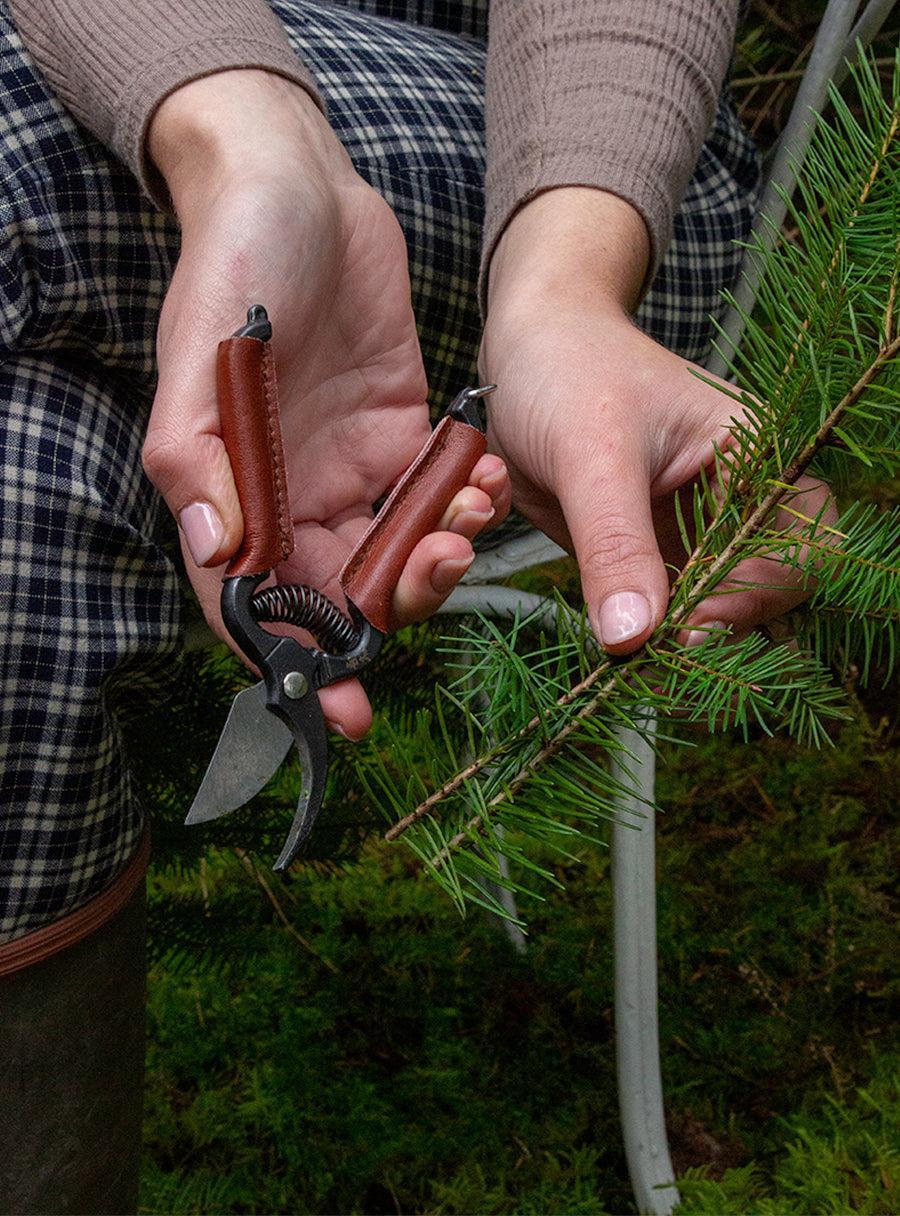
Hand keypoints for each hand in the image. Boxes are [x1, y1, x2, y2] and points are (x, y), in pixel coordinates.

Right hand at [142, 71, 509, 734]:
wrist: (299, 186)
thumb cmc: (234, 264)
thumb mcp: (205, 358)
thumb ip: (201, 462)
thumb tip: (218, 556)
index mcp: (232, 497)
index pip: (260, 606)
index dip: (300, 664)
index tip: (348, 708)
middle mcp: (291, 498)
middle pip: (343, 591)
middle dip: (397, 598)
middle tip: (440, 568)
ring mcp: (350, 472)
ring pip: (400, 551)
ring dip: (442, 550)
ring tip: (470, 513)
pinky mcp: (402, 438)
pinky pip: (439, 495)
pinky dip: (468, 499)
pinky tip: (488, 478)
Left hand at [481, 189, 829, 652]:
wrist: (519, 349)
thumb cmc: (567, 370)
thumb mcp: (593, 454)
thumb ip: (615, 544)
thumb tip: (634, 637)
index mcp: (753, 455)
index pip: (804, 544)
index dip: (764, 592)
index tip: (693, 624)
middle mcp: (731, 496)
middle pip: (762, 587)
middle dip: (718, 627)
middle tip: (659, 657)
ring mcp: (687, 527)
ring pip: (707, 606)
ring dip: (674, 637)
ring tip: (633, 662)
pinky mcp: (641, 549)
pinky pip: (655, 606)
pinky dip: (638, 628)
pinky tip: (611, 640)